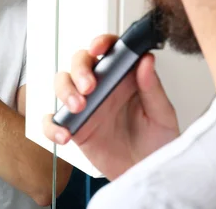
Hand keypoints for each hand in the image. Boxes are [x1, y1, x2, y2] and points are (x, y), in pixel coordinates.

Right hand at [42, 34, 178, 179]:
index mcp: (123, 77)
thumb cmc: (157, 143)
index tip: (98, 48)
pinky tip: (65, 135)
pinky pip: (53, 121)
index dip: (100, 42)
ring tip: (78, 108)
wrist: (147, 173)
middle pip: (80, 62)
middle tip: (89, 87)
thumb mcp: (162, 115)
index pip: (109, 49)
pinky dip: (52, 125)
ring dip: (65, 91)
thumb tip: (146, 60)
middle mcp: (102, 87)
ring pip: (62, 84)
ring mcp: (86, 106)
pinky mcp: (75, 127)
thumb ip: (152, 88)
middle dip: (79, 69)